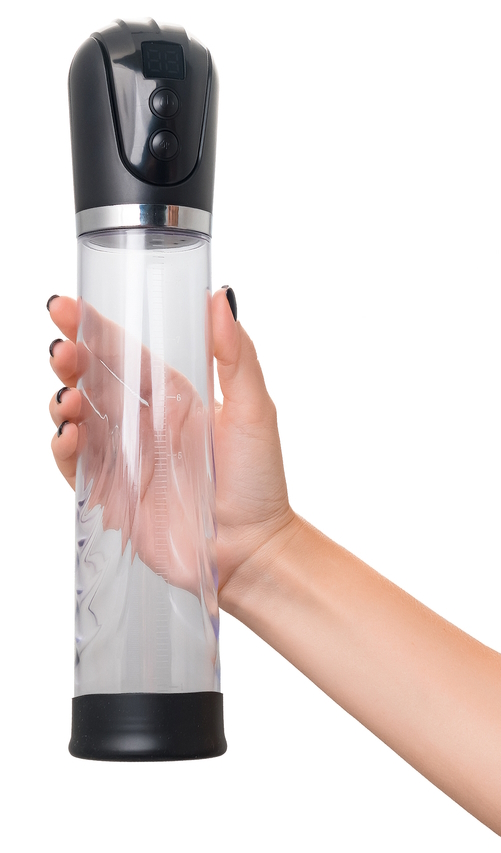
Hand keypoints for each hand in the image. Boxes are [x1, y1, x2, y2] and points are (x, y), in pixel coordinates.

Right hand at [48, 289, 295, 604]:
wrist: (252, 551)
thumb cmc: (259, 482)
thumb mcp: (255, 411)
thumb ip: (236, 355)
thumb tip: (221, 297)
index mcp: (174, 398)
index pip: (126, 353)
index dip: (94, 329)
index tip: (67, 307)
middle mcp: (144, 424)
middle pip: (93, 381)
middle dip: (70, 359)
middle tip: (61, 349)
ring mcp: (126, 459)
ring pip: (78, 419)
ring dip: (63, 401)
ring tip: (68, 398)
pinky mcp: (113, 495)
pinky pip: (76, 466)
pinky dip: (64, 448)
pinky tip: (70, 436)